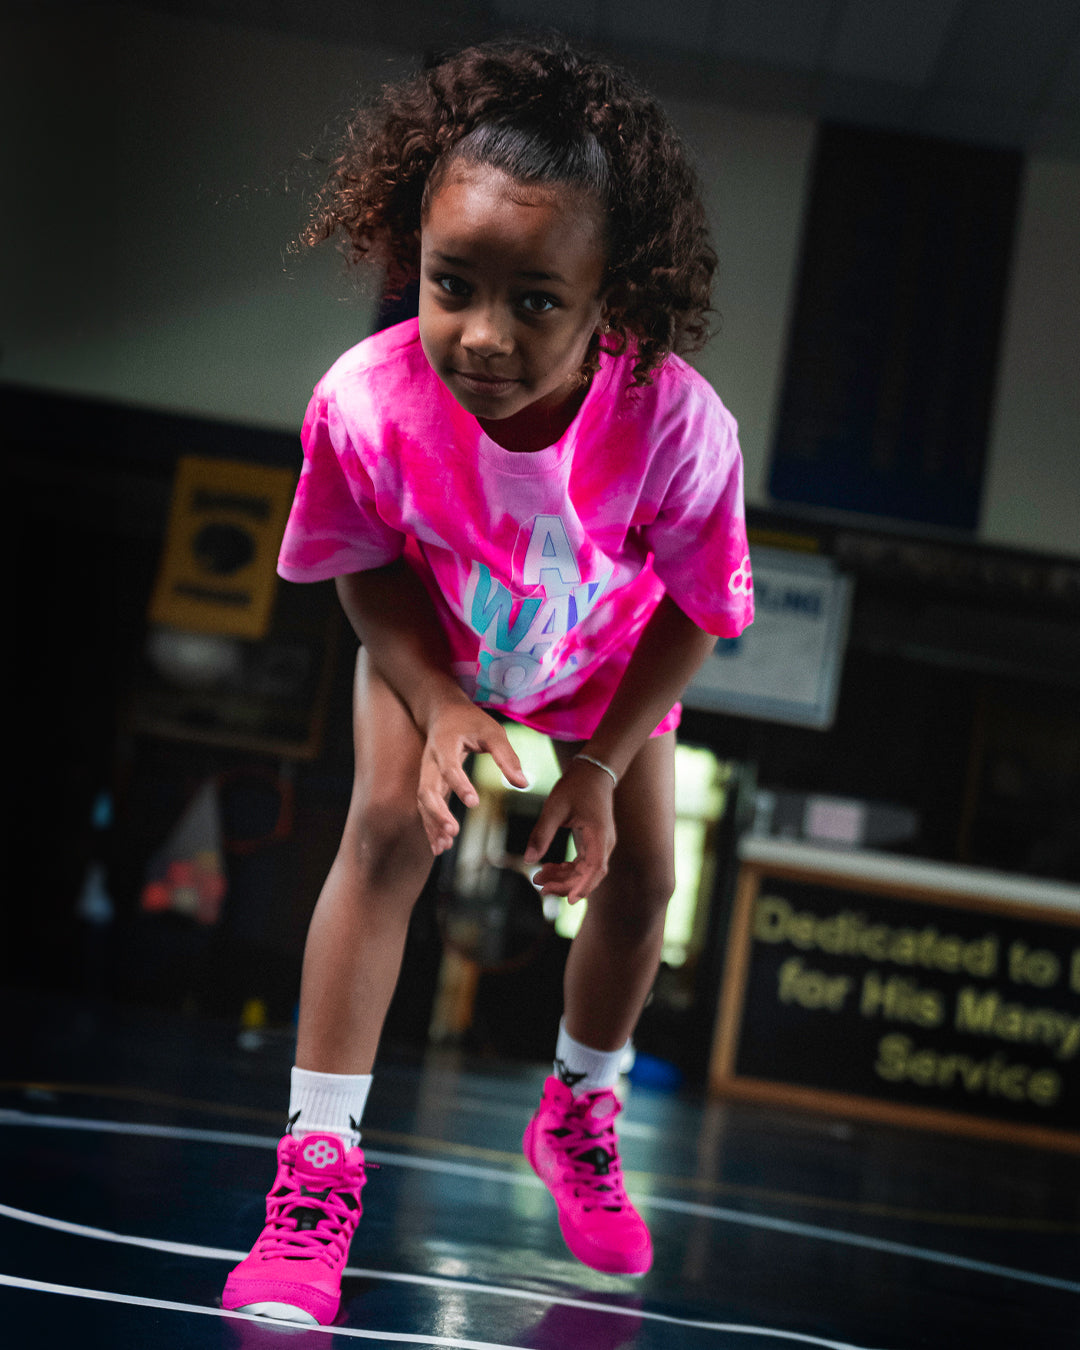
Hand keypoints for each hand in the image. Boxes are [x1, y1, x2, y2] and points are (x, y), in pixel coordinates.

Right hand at [418, 702, 527, 854]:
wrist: (443, 712)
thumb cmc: (471, 721)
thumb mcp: (492, 732)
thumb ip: (506, 756)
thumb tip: (522, 783)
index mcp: (445, 744)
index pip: (449, 767)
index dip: (459, 784)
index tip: (473, 802)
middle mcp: (430, 761)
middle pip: (427, 789)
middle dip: (437, 812)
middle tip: (453, 831)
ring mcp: (426, 773)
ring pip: (423, 802)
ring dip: (432, 824)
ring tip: (443, 846)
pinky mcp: (430, 783)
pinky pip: (426, 806)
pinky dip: (430, 826)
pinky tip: (439, 846)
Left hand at [523, 759, 616, 903]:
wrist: (592, 771)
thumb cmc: (575, 786)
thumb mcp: (554, 807)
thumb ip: (541, 834)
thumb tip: (528, 860)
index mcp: (599, 835)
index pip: (596, 868)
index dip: (584, 885)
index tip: (570, 900)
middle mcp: (604, 843)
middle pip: (589, 874)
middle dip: (565, 885)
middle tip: (540, 887)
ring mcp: (600, 844)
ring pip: (584, 871)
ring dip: (563, 878)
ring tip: (538, 878)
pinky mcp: (593, 843)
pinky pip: (581, 863)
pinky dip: (566, 869)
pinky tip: (547, 868)